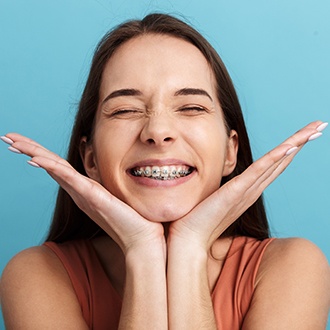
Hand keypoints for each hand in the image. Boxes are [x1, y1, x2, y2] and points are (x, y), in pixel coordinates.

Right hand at [1, 133, 164, 255]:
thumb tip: (105, 173)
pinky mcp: (93, 197)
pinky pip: (69, 179)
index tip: (20, 142)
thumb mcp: (114, 195)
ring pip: (54, 168)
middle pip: (50, 165)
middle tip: (7, 137)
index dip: (39, 153)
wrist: (141, 238)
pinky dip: (52, 168)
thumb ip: (105, 184)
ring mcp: (83, 194)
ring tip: (13, 143)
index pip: (58, 166)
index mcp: (83, 189)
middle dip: (28, 150)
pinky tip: (36, 159)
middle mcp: (79, 191)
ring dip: (33, 154)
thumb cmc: (131, 218)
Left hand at [168, 121, 326, 250]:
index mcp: (248, 190)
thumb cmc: (200, 219)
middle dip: (301, 142)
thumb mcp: (216, 197)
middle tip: (320, 126)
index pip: (274, 165)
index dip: (290, 149)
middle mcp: (253, 189)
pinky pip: (259, 171)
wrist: (190, 238)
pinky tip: (290, 147)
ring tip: (315, 129)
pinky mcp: (236, 191)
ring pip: (276, 162)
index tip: (305, 134)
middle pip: (282, 161)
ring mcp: (246, 190)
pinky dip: (275, 159)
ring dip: (296, 144)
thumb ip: (224, 189)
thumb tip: (221, 182)